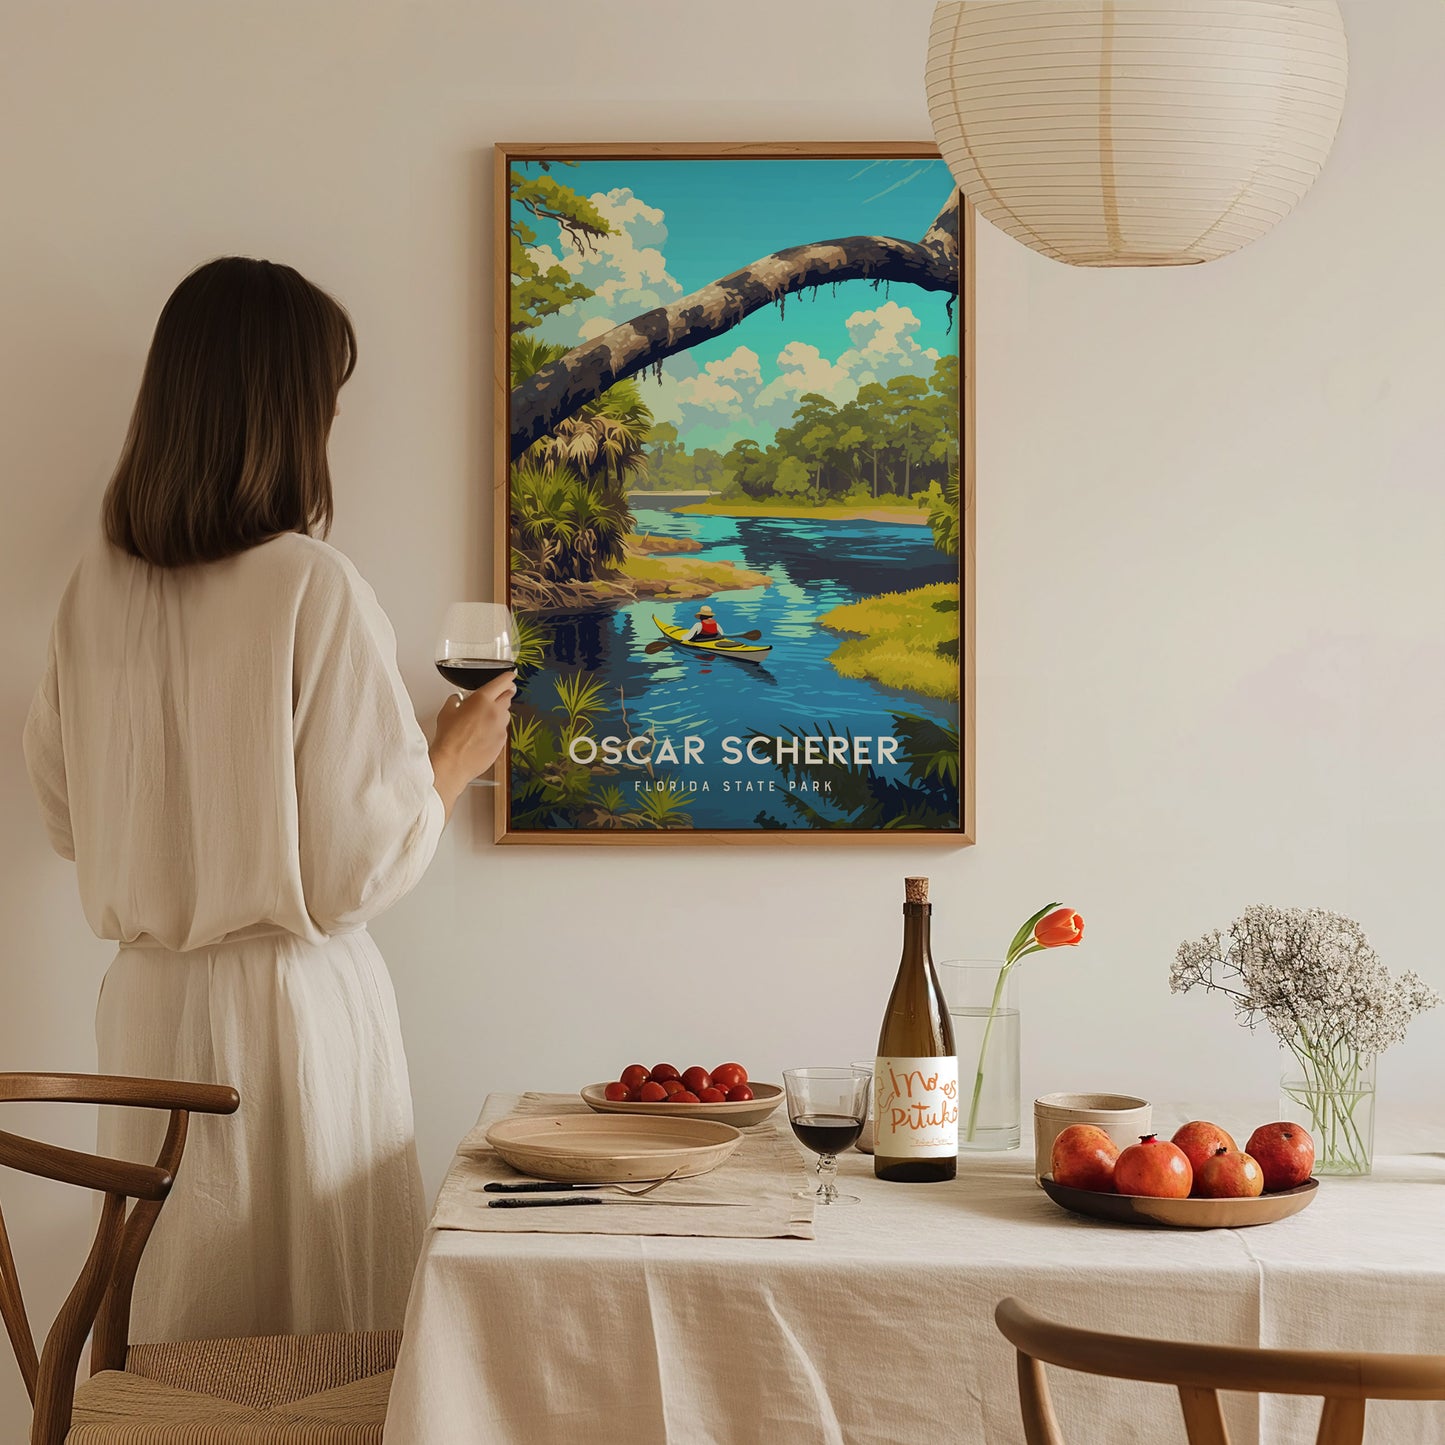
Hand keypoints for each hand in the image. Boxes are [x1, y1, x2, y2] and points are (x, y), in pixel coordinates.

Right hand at [430, 670, 516, 816]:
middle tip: (499, 694)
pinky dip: (496, 729)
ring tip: (485, 719)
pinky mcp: (502, 742)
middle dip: (505, 693)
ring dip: (499, 713)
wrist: (453, 763)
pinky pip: (502, 731)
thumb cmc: (448, 739)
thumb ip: (455, 701)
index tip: (511, 675)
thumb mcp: (446, 712)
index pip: (502, 682)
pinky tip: (483, 735)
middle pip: (508, 696)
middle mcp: (495, 712)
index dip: (508, 677)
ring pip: (506, 714)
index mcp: (482, 699)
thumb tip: (457, 700)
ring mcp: (501, 728)